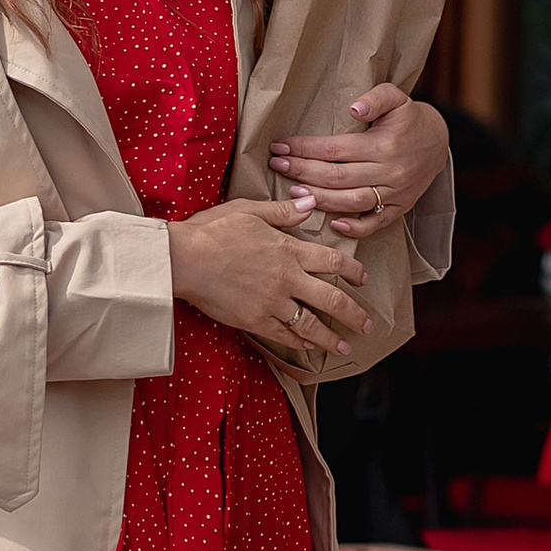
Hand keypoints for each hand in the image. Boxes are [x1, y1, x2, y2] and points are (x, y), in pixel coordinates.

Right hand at [168, 198, 368, 367]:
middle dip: (353, 314)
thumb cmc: (213, 231)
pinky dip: (299, 342)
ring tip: (343, 347)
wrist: (184, 259)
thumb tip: (310, 203)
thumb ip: (283, 211)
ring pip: (311, 324)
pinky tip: (308, 347)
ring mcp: (272, 303)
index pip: (333, 262)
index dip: (353, 272)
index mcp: (289, 250)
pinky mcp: (254, 320)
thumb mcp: (250, 210)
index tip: (363, 279)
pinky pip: (283, 335)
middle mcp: (287, 279)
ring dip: (330, 338)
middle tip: (366, 324)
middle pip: (331, 299)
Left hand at [267, 85, 449, 240]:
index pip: (335, 149)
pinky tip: (332, 223)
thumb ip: (376, 98)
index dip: (304, 148)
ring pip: (351, 202)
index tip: (281, 146)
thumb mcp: (397, 97)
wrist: (439, 142)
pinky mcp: (399, 208)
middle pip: (337, 176)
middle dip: (303, 172)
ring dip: (320, 199)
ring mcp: (395, 193)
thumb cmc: (409, 118)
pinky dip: (354, 228)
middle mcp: (389, 171)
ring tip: (294, 191)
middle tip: (278, 166)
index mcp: (384, 144)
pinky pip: (376, 224)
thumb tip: (353, 109)